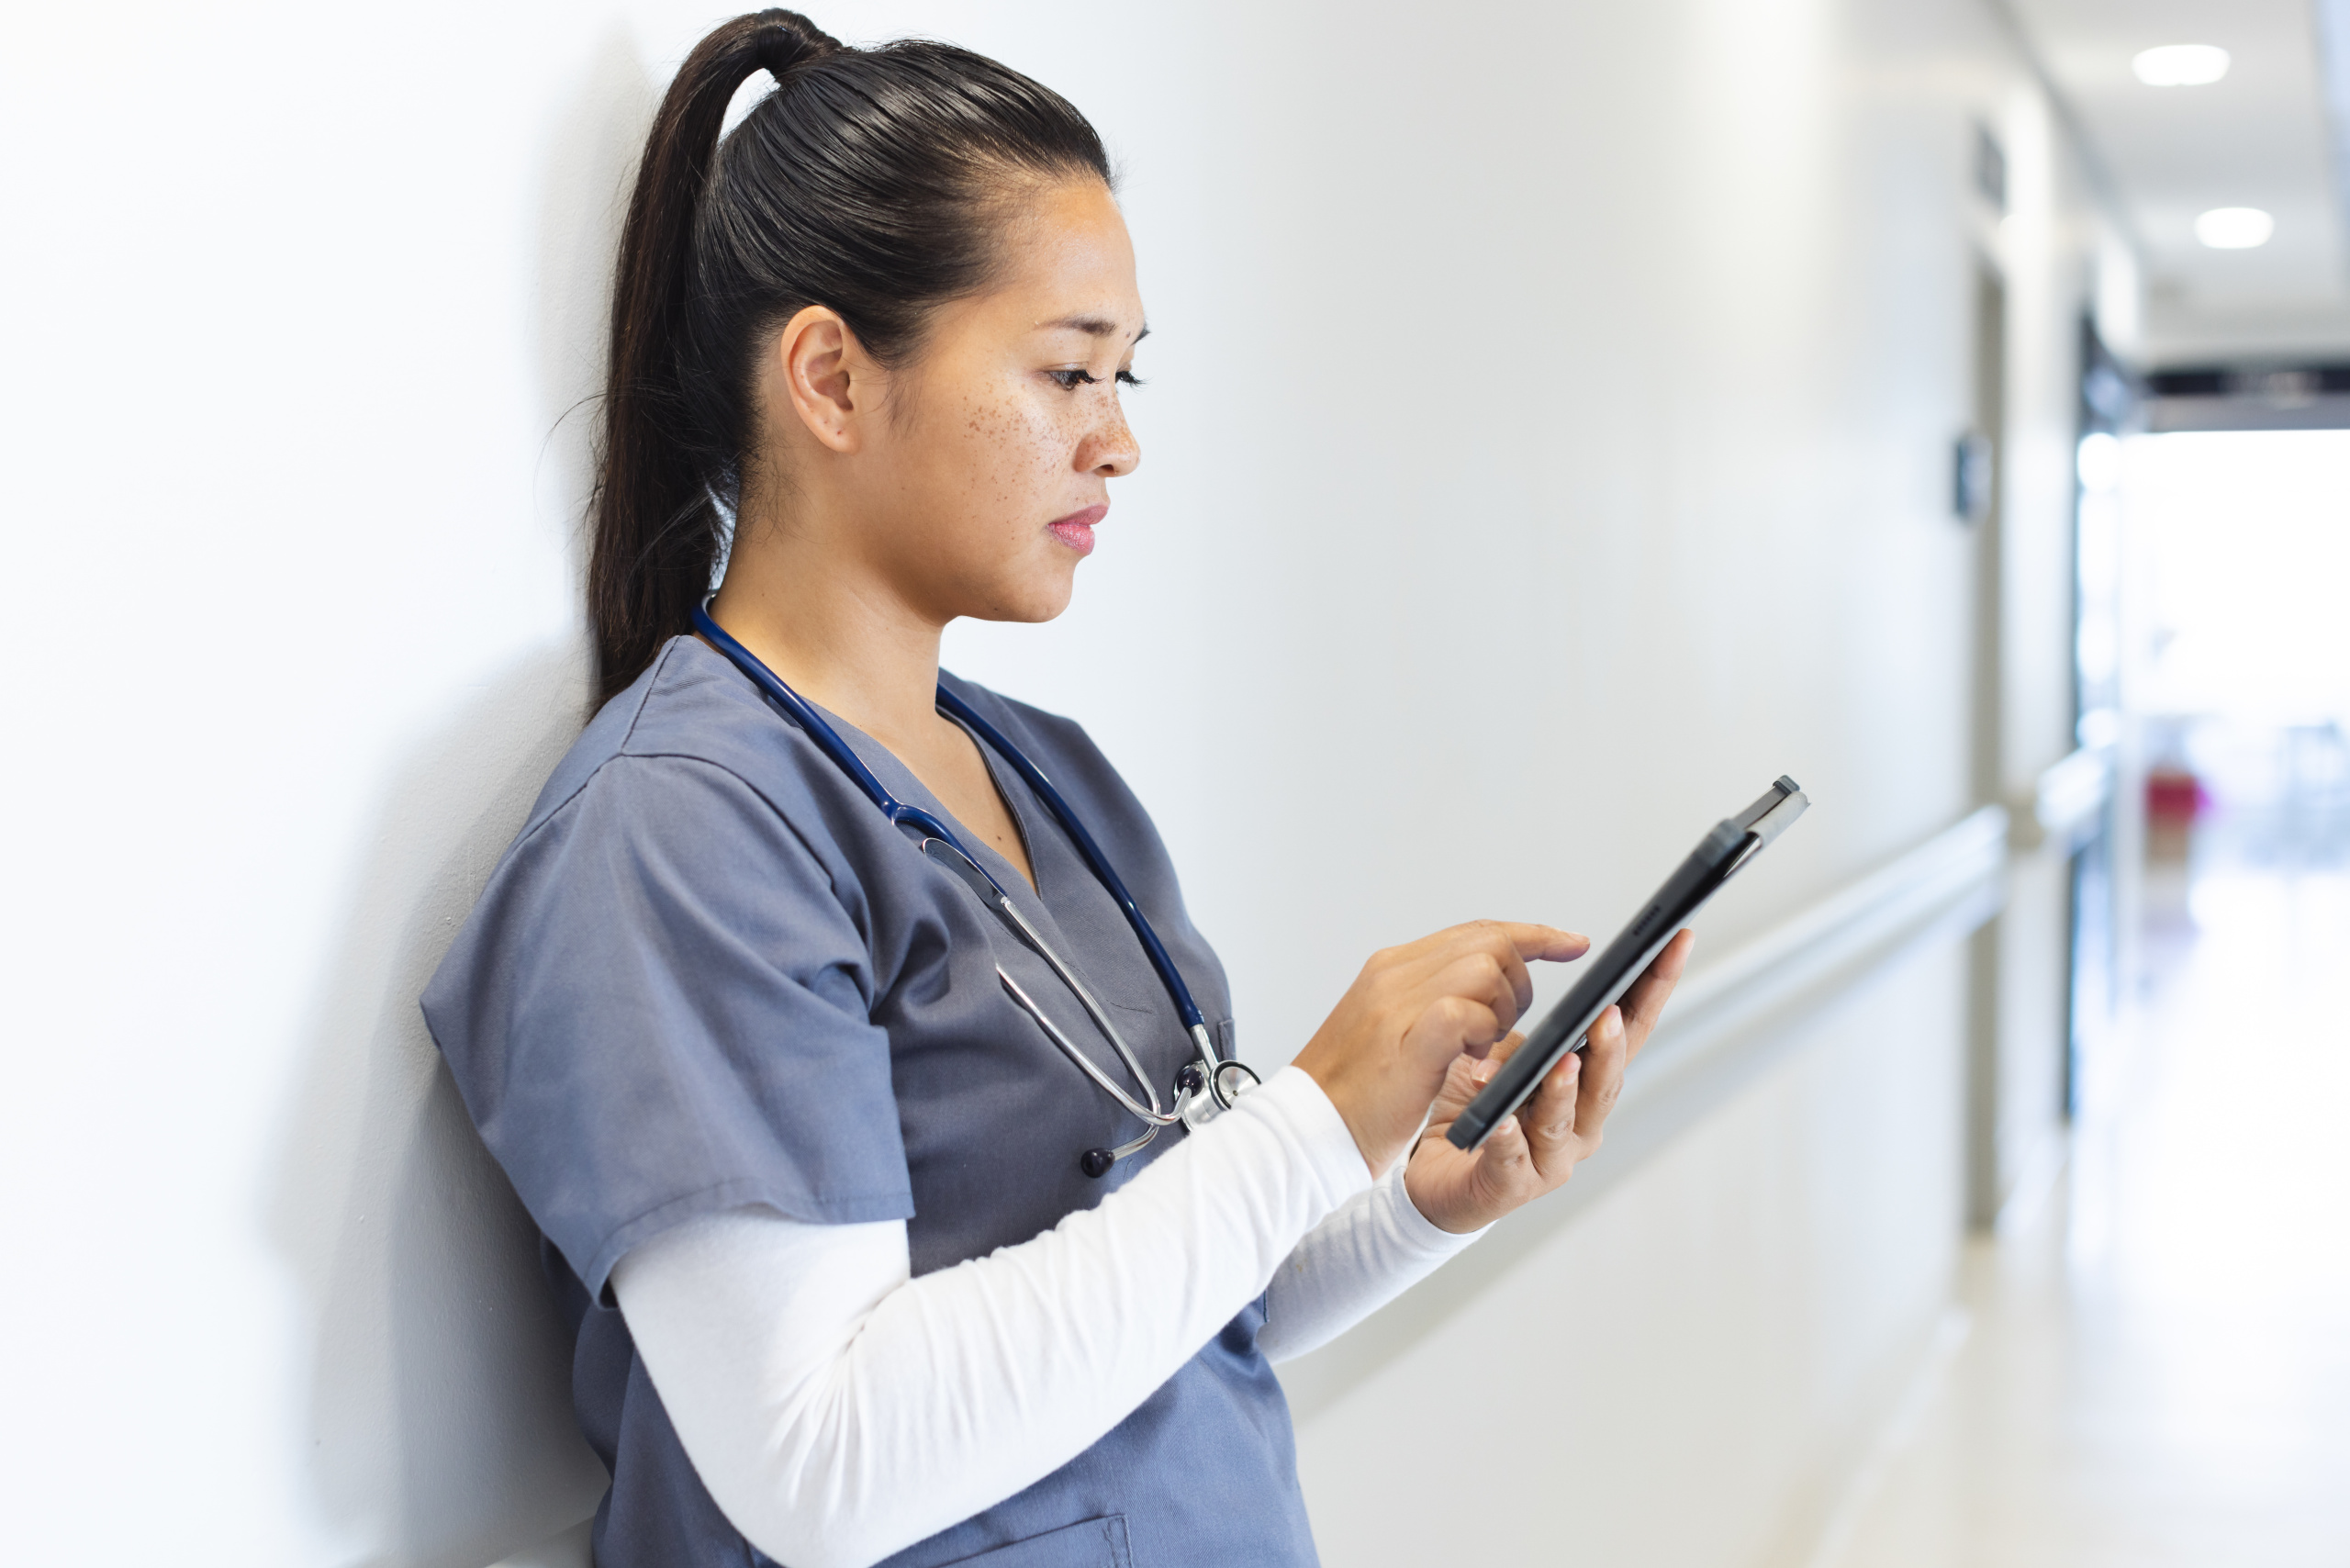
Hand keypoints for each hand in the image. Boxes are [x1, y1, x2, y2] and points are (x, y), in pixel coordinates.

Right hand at [1293, 921, 1588, 1176]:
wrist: (1303, 1130)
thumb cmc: (1350, 1092)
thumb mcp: (1392, 1031)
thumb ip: (1431, 1002)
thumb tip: (1485, 988)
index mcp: (1392, 968)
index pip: (1476, 932)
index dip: (1531, 935)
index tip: (1571, 943)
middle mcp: (1394, 974)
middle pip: (1489, 942)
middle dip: (1522, 982)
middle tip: (1506, 1026)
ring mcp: (1398, 1003)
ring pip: (1484, 968)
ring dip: (1502, 1009)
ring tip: (1481, 1047)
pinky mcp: (1407, 1040)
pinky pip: (1465, 1010)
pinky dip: (1482, 1032)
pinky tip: (1470, 1057)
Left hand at [1404, 928, 1694, 1232]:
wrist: (1438, 1174)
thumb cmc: (1480, 1111)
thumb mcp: (1506, 1057)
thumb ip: (1533, 1036)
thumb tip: (1544, 1000)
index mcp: (1588, 1084)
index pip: (1630, 1031)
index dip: (1655, 988)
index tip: (1675, 942)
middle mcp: (1582, 1124)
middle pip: (1606, 1081)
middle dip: (1610, 1046)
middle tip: (1608, 1012)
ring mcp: (1552, 1159)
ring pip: (1565, 1121)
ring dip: (1565, 1091)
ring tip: (1563, 1064)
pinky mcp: (1511, 1184)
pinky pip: (1511, 1158)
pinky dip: (1509, 1138)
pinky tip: (1501, 1122)